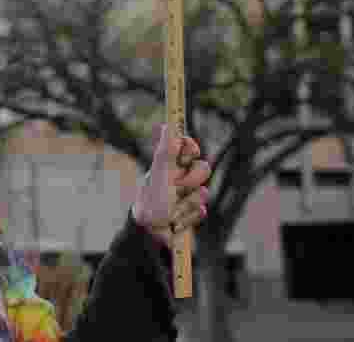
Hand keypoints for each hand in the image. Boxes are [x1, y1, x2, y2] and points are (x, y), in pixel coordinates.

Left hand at [131, 124, 210, 247]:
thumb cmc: (152, 197)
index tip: (190, 152)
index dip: (191, 147)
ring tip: (173, 208)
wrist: (149, 229)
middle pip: (203, 169)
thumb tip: (167, 125)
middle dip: (192, 179)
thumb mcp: (161, 171)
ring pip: (203, 192)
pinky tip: (177, 220)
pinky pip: (201, 211)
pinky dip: (189, 216)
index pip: (188, 147)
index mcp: (170, 163)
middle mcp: (179, 176)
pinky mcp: (191, 212)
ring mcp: (186, 194)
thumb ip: (166, 150)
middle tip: (177, 186)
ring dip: (188, 202)